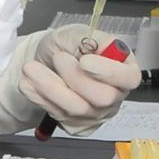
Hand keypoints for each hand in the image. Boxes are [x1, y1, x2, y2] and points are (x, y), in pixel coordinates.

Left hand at [0, 25, 140, 136]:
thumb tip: (96, 47)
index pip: (130, 78)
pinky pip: (59, 116)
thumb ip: (88, 38)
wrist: (44, 62)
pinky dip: (40, 98)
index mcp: (123, 69)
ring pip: (77, 109)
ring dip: (50, 87)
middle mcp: (114, 95)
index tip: (84, 61)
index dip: (109, 72)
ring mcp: (96, 113)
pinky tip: (29, 83)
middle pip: (103, 98)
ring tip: (30, 68)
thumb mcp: (76, 33)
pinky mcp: (76, 125)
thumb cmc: (66, 46)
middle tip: (58, 58)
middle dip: (75, 78)